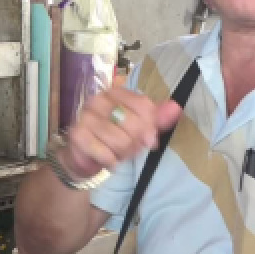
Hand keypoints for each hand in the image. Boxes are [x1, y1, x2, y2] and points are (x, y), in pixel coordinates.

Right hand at [58, 87, 181, 178]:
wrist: (85, 154)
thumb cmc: (115, 136)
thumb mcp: (139, 125)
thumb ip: (158, 117)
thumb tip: (176, 108)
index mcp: (116, 92)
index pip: (144, 106)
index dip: (151, 126)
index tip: (151, 138)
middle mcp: (99, 100)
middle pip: (133, 124)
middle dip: (137, 143)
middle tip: (133, 148)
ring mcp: (86, 117)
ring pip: (120, 140)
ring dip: (124, 154)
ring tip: (119, 154)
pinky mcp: (78, 135)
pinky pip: (105, 153)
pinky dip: (111, 161)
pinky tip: (109, 160)